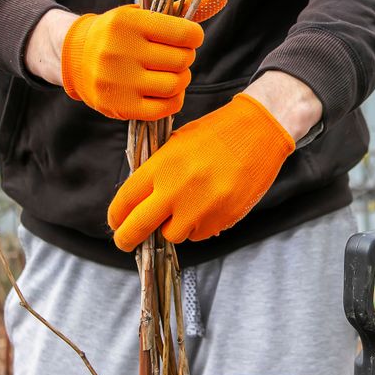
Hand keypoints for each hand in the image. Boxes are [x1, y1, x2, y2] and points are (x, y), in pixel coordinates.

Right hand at [26, 0, 227, 120]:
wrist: (75, 58)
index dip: (193, 37)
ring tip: (168, 73)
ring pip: (176, 84)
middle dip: (185, 58)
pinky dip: (173, 100)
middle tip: (173, 57)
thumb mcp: (144, 15)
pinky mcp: (120, 106)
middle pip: (182, 60)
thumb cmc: (120, 34)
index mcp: (128, 22)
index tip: (186, 38)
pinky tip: (163, 91)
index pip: (185, 33)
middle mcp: (120, 50)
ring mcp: (118, 80)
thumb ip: (184, 9)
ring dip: (180, 80)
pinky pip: (166, 108)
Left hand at [107, 92, 295, 250]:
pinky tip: (209, 206)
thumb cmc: (218, 133)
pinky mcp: (222, 219)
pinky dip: (199, 226)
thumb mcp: (177, 143)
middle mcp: (177, 190)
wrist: (259, 131)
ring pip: (172, 235)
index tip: (115, 222)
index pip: (124, 201)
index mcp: (161, 167)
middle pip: (139, 227)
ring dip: (173, 228)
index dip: (116, 216)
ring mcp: (200, 208)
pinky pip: (200, 234)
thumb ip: (157, 172)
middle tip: (125, 243)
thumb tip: (140, 200)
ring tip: (185, 209)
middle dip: (127, 239)